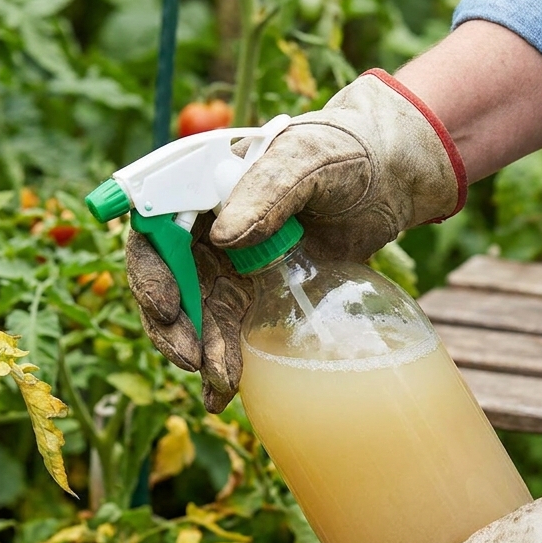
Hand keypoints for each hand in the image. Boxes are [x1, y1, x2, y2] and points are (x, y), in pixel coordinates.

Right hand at [127, 70, 465, 411]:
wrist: (392, 178)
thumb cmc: (345, 151)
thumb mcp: (308, 157)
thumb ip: (266, 189)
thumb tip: (221, 238)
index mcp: (201, 184)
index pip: (152, 225)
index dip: (149, 267)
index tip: (166, 303)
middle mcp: (204, 226)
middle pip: (164, 278)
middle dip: (168, 322)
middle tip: (189, 357)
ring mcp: (228, 262)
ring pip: (195, 312)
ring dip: (199, 350)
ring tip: (218, 383)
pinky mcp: (256, 292)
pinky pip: (229, 330)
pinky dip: (223, 361)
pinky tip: (224, 391)